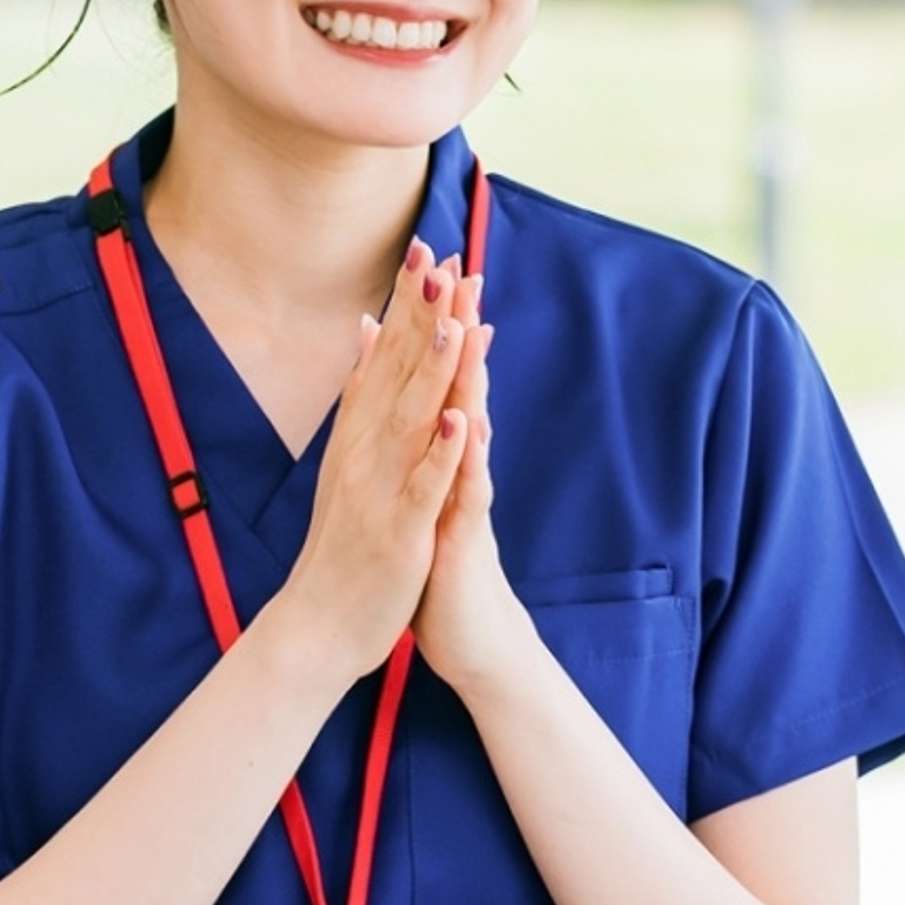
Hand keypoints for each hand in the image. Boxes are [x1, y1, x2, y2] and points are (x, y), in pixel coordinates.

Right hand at [271, 240, 476, 674]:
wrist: (317, 621)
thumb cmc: (342, 539)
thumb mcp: (349, 455)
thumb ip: (362, 392)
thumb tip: (369, 327)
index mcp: (359, 433)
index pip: (387, 354)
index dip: (408, 303)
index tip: (427, 247)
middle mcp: (365, 451)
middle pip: (398, 372)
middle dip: (421, 315)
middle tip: (439, 256)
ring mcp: (381, 489)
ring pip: (410, 419)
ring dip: (432, 368)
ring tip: (453, 318)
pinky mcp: (400, 530)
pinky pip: (423, 486)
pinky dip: (440, 451)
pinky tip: (458, 417)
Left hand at [412, 271, 544, 707]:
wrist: (476, 640)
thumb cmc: (445, 568)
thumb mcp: (430, 497)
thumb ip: (429, 445)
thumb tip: (427, 398)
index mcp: (442, 455)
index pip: (438, 378)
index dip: (434, 321)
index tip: (428, 263)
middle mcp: (461, 466)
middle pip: (461, 385)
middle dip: (458, 326)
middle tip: (461, 265)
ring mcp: (467, 498)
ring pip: (472, 427)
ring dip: (471, 376)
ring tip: (469, 322)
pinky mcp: (467, 537)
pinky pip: (470, 490)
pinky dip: (468, 454)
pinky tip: (470, 420)